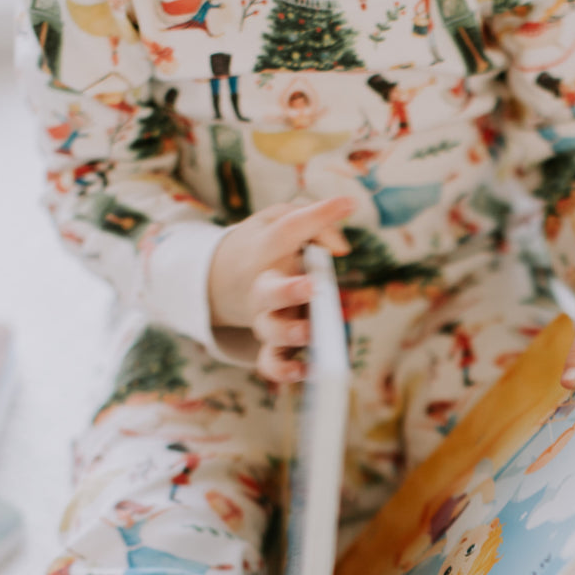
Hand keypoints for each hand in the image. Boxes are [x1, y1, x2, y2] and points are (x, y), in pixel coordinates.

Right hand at [207, 197, 353, 382]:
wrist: (228, 278)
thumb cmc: (269, 247)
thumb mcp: (280, 222)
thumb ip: (313, 224)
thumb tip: (341, 249)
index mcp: (266, 250)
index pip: (289, 228)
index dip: (317, 215)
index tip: (346, 203)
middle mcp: (263, 286)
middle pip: (268, 291)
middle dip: (288, 290)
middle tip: (312, 287)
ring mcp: (265, 317)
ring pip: (269, 330)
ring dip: (288, 334)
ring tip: (310, 333)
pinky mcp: (271, 343)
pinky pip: (270, 362)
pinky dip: (282, 370)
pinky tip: (305, 372)